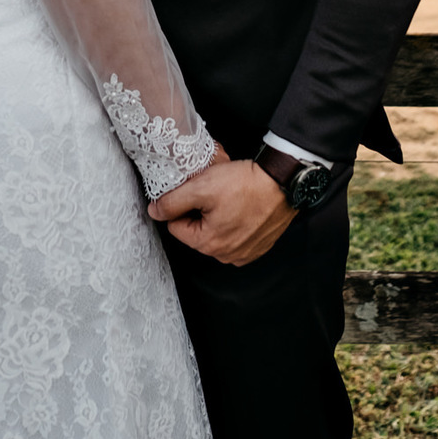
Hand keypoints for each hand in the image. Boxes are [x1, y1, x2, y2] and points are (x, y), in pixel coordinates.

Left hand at [147, 158, 295, 265]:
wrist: (283, 182)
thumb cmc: (245, 184)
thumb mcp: (201, 187)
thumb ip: (172, 201)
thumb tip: (154, 212)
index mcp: (208, 244)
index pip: (176, 227)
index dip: (183, 205)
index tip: (198, 192)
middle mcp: (226, 256)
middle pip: (196, 232)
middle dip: (200, 212)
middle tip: (215, 192)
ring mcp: (244, 253)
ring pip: (216, 234)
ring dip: (218, 217)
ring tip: (231, 197)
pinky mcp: (258, 247)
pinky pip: (235, 236)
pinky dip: (235, 222)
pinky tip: (243, 206)